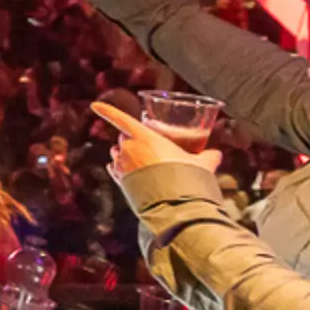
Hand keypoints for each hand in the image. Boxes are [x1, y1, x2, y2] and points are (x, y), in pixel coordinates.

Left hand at [90, 100, 220, 179]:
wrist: (174, 204)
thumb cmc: (187, 178)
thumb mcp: (202, 163)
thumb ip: (207, 156)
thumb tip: (215, 154)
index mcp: (145, 138)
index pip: (121, 119)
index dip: (107, 111)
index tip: (94, 105)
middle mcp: (128, 149)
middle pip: (124, 137)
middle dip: (133, 138)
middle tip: (149, 145)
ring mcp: (121, 165)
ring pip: (118, 153)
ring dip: (126, 153)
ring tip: (144, 160)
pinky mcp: (119, 181)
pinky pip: (115, 169)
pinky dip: (120, 168)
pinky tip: (130, 172)